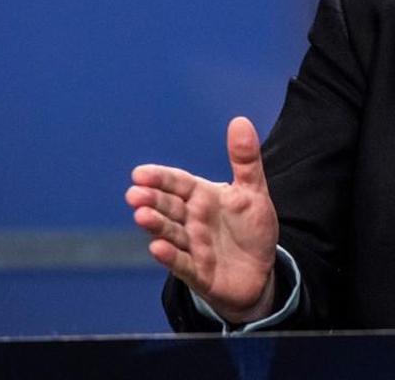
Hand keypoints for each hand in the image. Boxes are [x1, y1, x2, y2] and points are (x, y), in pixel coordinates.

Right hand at [125, 117, 278, 323]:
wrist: (259, 272)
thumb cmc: (250, 229)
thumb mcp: (253, 192)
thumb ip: (245, 160)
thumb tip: (240, 121)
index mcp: (203, 197)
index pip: (178, 183)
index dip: (161, 178)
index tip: (140, 173)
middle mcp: (192, 220)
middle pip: (168, 207)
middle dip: (152, 200)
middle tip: (135, 193)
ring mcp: (192, 247)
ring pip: (170, 233)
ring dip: (156, 225)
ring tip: (141, 215)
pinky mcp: (198, 273)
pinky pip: (182, 264)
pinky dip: (170, 257)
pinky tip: (157, 248)